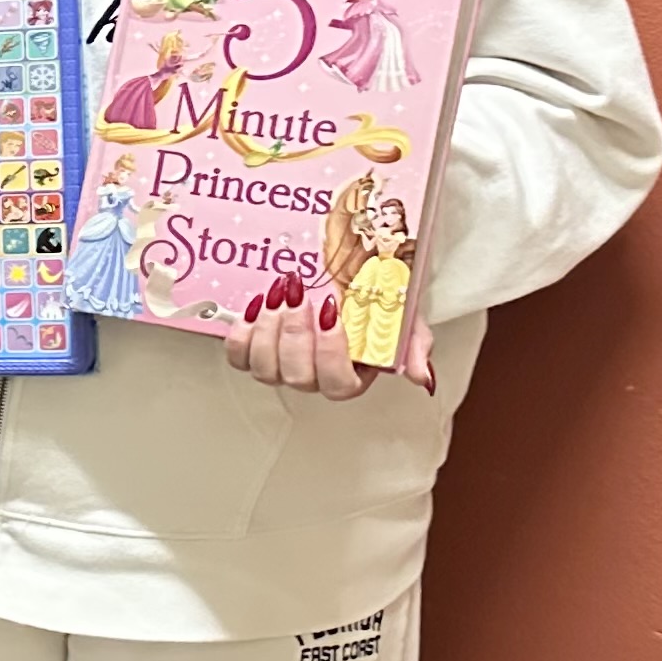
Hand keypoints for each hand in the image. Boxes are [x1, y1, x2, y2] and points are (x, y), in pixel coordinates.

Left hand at [225, 278, 437, 401]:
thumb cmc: (373, 302)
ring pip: (265, 368)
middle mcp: (313, 378)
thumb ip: (413, 348)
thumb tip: (422, 378)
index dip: (330, 353)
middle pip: (296, 375)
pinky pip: (238, 357)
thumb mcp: (404, 319)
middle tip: (300, 294)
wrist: (346, 277)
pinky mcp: (254, 352)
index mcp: (351, 377)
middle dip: (295, 332)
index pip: (337, 383)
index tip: (331, 313)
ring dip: (268, 329)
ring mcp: (281, 367)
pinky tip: (257, 305)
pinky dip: (242, 333)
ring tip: (280, 293)